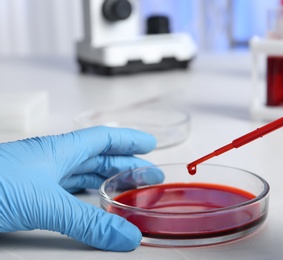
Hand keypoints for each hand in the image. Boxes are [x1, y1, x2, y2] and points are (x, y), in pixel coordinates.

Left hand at [0, 126, 162, 250]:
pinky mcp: (26, 195)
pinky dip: (84, 198)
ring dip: (105, 180)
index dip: (128, 139)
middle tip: (146, 176)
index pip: (103, 138)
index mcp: (59, 150)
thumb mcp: (45, 204)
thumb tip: (127, 237)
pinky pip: (65, 192)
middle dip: (124, 164)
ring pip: (81, 174)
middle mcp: (50, 160)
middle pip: (96, 156)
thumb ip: (87, 223)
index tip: (149, 145)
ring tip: (125, 190)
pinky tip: (90, 205)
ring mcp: (37, 177)